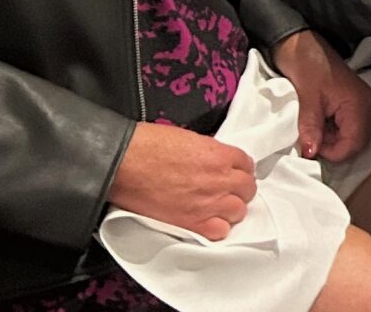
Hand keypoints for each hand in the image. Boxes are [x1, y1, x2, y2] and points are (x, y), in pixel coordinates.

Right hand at [108, 122, 255, 240]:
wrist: (123, 164)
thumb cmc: (147, 145)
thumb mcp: (187, 138)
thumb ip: (208, 151)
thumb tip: (212, 161)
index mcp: (218, 154)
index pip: (246, 164)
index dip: (240, 169)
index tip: (232, 173)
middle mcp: (219, 179)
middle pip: (247, 189)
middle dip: (239, 189)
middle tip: (226, 190)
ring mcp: (208, 203)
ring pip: (238, 211)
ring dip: (230, 208)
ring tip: (216, 207)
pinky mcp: (192, 223)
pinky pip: (220, 231)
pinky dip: (217, 228)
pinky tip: (207, 221)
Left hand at [273, 32, 370, 162]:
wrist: (302, 44)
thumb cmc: (307, 64)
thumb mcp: (307, 97)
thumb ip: (310, 127)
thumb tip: (311, 154)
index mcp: (360, 105)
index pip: (353, 146)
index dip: (330, 152)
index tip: (310, 144)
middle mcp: (369, 108)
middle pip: (355, 145)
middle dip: (332, 146)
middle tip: (311, 134)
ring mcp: (365, 107)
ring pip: (352, 139)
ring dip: (332, 139)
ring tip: (315, 124)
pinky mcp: (357, 106)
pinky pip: (349, 130)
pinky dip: (333, 131)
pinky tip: (321, 120)